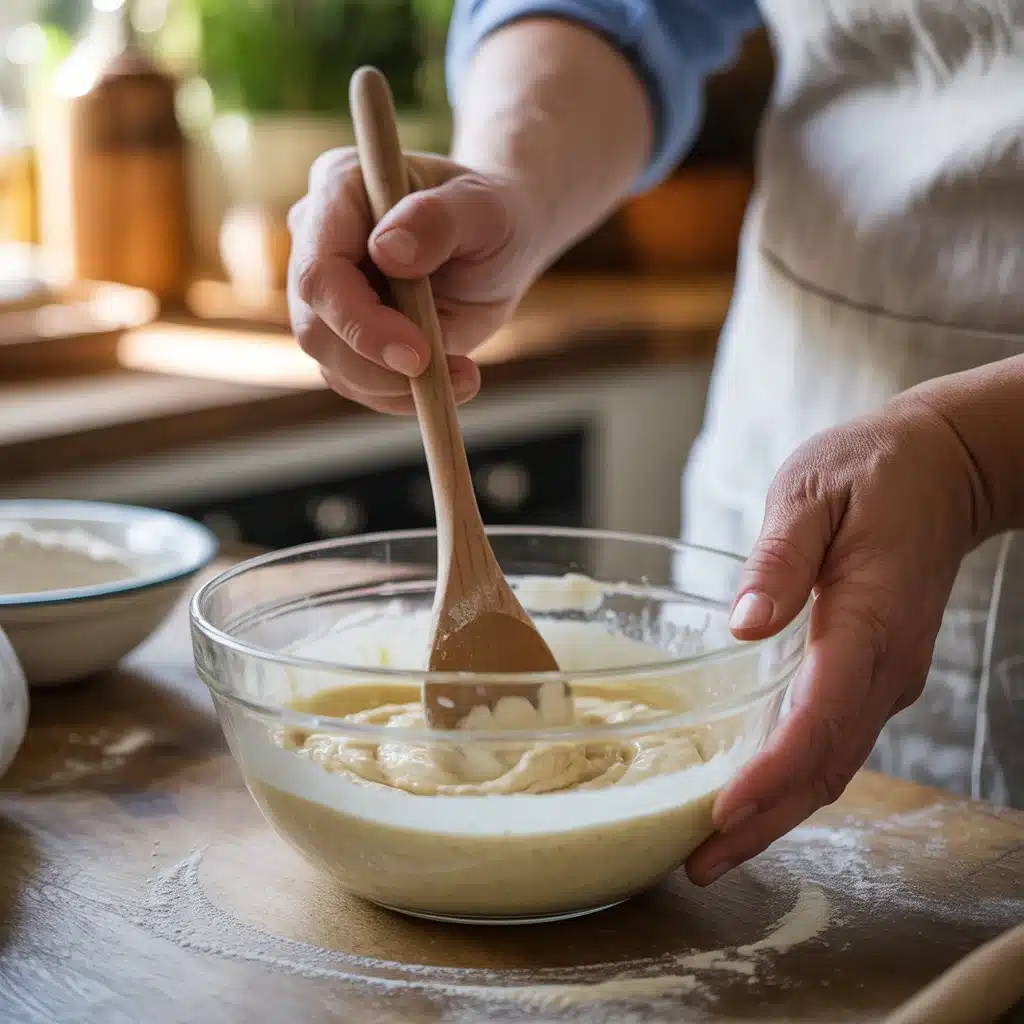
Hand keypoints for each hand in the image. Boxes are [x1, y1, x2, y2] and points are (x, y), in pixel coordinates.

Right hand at [287, 149, 539, 413]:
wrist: (496, 247)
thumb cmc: (490, 216)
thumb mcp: (483, 208)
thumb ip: (438, 220)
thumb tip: (388, 249)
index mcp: (339, 189)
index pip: (319, 269)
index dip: (359, 320)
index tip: (418, 353)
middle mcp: (317, 241)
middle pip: (316, 326)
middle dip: (379, 365)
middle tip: (452, 375)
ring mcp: (325, 294)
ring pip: (332, 363)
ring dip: (396, 387)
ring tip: (464, 375)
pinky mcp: (342, 336)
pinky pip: (356, 382)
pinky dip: (401, 395)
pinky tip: (449, 381)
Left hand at [686, 395, 981, 884]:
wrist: (939, 469)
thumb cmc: (871, 472)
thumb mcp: (813, 493)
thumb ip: (781, 559)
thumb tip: (745, 626)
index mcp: (868, 622)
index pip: (820, 719)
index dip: (772, 773)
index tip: (722, 813)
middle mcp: (884, 667)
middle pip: (825, 765)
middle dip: (764, 821)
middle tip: (699, 863)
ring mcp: (885, 676)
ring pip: (833, 764)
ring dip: (777, 812)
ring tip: (713, 847)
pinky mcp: (874, 674)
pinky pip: (835, 741)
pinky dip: (795, 778)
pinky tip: (754, 793)